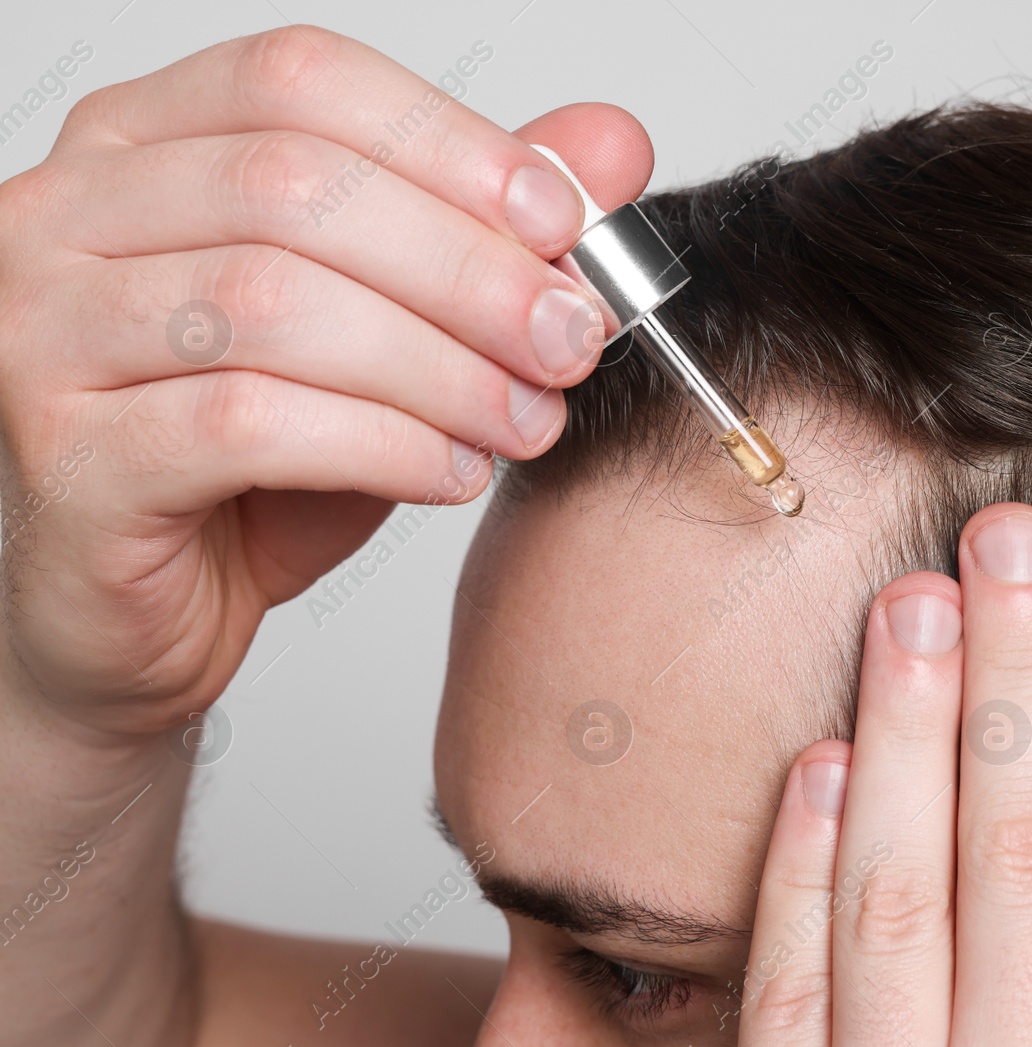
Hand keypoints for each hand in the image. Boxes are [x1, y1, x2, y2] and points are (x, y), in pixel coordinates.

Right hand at [0, 26, 650, 726]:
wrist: (148, 613)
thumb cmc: (254, 466)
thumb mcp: (391, 326)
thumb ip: (484, 228)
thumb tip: (609, 146)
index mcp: (143, 144)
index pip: (301, 81)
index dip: (452, 144)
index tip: (564, 225)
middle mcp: (69, 215)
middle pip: (294, 188)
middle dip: (468, 269)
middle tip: (570, 339)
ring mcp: (44, 330)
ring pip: (272, 304)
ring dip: (438, 366)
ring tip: (525, 420)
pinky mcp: (65, 455)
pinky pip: (244, 425)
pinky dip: (382, 446)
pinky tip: (452, 473)